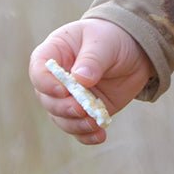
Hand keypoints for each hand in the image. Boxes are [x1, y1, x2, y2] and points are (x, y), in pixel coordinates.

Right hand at [29, 18, 154, 144]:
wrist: (134, 51)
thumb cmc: (112, 38)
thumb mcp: (104, 42)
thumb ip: (92, 59)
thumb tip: (80, 79)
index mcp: (54, 54)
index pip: (39, 71)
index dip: (46, 83)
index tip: (64, 90)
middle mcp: (56, 79)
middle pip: (47, 99)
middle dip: (62, 107)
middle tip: (81, 109)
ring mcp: (70, 98)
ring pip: (61, 118)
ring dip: (75, 124)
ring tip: (94, 124)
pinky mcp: (85, 112)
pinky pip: (79, 129)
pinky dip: (87, 135)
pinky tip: (99, 135)